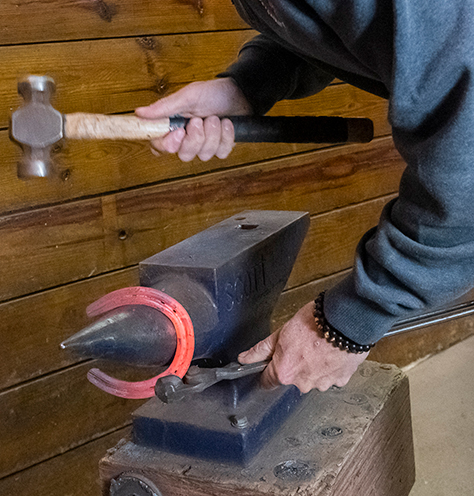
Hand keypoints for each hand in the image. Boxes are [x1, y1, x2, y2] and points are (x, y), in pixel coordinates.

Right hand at [135, 78, 251, 161]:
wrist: (239, 93)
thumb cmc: (212, 93)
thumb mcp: (188, 96)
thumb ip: (164, 108)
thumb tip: (139, 113)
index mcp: (174, 126)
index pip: (160, 147)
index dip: (168, 145)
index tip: (179, 132)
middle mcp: (187, 139)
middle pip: (184, 155)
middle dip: (195, 139)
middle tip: (200, 120)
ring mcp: (204, 145)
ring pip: (204, 155)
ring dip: (212, 134)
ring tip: (215, 118)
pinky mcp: (221, 148)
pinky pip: (221, 153)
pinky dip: (226, 137)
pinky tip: (227, 124)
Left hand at [238, 301, 368, 392]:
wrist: (344, 320)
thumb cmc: (314, 322)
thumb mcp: (281, 332)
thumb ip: (262, 350)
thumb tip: (244, 358)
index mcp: (284, 372)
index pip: (268, 381)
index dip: (268, 370)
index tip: (272, 363)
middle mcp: (303, 383)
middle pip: (292, 379)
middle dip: (295, 365)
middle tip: (301, 346)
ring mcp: (323, 384)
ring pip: (313, 378)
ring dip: (314, 366)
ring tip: (318, 346)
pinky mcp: (341, 380)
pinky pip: (331, 376)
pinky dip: (330, 366)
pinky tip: (331, 351)